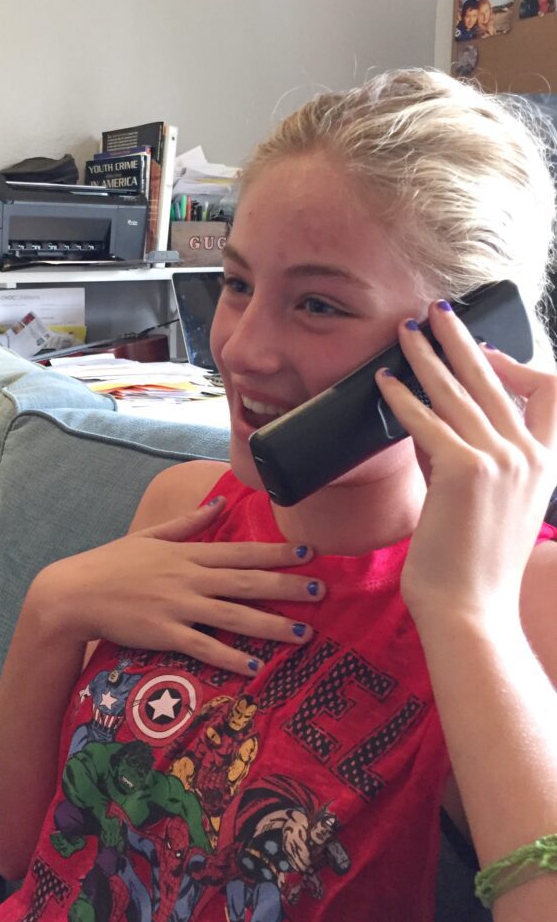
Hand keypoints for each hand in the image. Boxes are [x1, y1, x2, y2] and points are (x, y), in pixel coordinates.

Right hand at [27, 497, 324, 676]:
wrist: (74, 592)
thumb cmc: (111, 564)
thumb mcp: (150, 536)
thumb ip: (188, 523)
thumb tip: (218, 502)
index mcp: (187, 554)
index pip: (240, 551)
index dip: (276, 551)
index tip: (308, 552)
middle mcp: (189, 578)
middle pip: (247, 582)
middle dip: (287, 586)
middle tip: (321, 590)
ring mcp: (178, 606)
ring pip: (234, 616)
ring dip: (271, 625)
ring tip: (303, 634)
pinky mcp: (164, 633)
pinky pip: (204, 646)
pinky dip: (231, 657)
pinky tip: (256, 667)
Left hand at [376, 299, 556, 625]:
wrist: (469, 609)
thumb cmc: (473, 562)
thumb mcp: (491, 502)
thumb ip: (474, 457)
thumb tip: (434, 418)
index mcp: (547, 464)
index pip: (550, 394)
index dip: (517, 364)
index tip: (485, 351)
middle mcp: (531, 456)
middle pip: (497, 378)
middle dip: (462, 338)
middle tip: (437, 312)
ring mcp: (502, 462)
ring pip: (458, 391)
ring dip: (427, 355)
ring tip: (405, 332)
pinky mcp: (464, 471)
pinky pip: (427, 420)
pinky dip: (401, 397)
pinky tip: (382, 382)